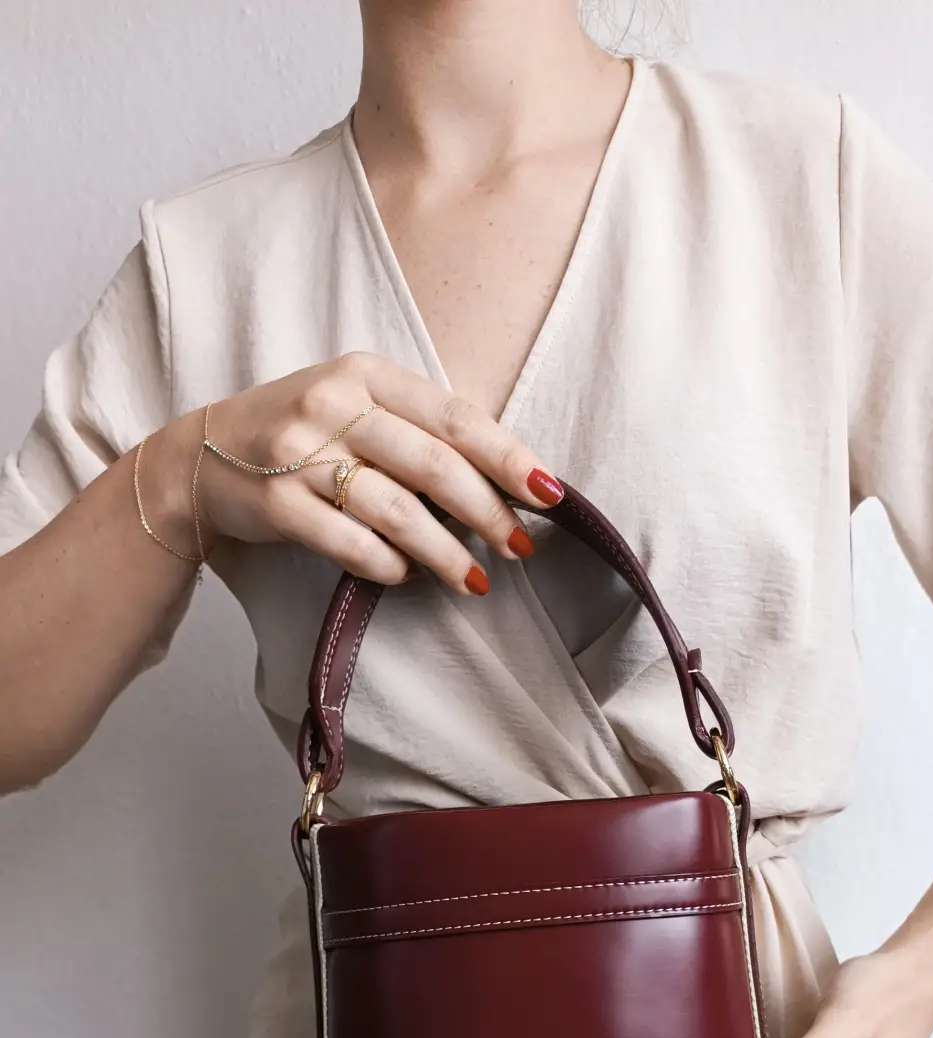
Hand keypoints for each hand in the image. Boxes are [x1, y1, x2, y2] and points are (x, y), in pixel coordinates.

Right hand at [143, 351, 564, 592]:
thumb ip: (417, 431)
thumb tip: (502, 482)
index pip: (455, 417)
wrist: (197, 459)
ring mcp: (300, 452)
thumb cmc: (298, 438)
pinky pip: (349, 542)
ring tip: (475, 580)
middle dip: (487, 512)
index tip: (548, 495)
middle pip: (434, 464)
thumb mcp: (354, 409)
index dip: (508, 458)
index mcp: (366, 374)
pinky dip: (386, 565)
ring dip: (445, 553)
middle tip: (519, 549)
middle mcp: (334, 404)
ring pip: (396, 509)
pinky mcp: (276, 502)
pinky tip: (404, 575)